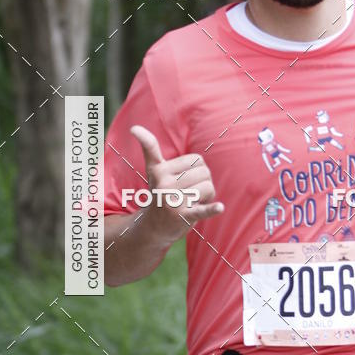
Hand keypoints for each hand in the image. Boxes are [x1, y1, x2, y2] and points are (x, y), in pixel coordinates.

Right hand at [130, 125, 223, 243]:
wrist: (153, 227)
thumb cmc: (159, 192)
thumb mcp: (153, 170)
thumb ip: (149, 148)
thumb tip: (135, 128)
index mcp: (159, 170)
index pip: (195, 159)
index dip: (194, 166)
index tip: (156, 149)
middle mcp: (164, 184)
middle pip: (204, 172)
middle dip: (203, 181)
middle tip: (189, 192)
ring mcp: (173, 201)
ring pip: (208, 187)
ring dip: (206, 195)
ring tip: (192, 201)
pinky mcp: (182, 217)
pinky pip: (201, 211)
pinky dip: (211, 209)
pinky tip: (219, 207)